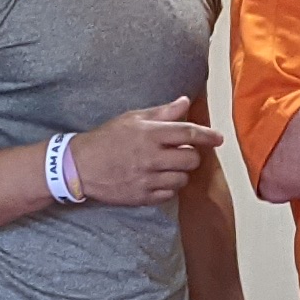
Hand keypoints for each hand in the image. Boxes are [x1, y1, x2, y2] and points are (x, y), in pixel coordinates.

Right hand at [68, 96, 218, 205]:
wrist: (80, 166)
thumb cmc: (107, 139)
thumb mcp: (133, 119)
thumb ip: (162, 113)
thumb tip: (185, 102)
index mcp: (149, 134)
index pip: (188, 133)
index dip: (207, 136)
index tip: (218, 138)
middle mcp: (150, 157)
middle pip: (190, 159)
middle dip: (191, 155)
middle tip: (181, 152)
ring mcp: (146, 179)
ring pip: (182, 179)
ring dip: (180, 173)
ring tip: (166, 167)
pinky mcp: (141, 197)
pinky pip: (169, 195)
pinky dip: (168, 188)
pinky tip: (157, 179)